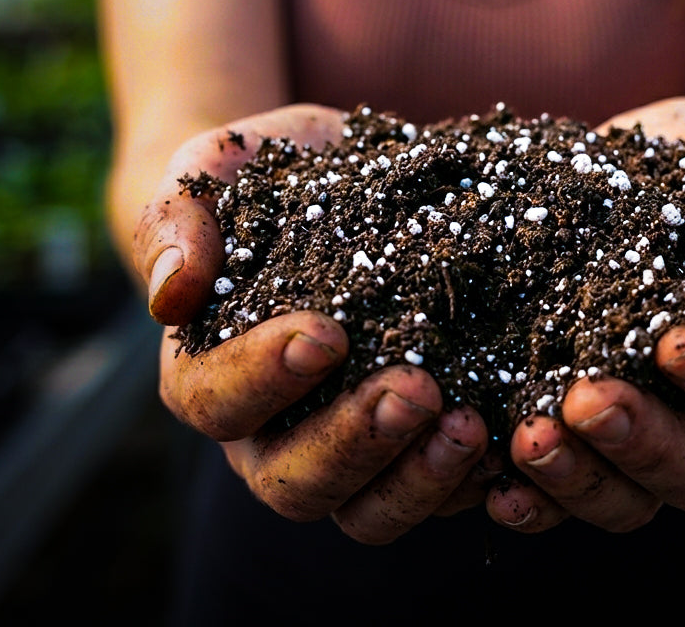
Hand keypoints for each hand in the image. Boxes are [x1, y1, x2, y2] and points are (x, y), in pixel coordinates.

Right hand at [134, 104, 490, 540]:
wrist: (330, 174)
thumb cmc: (260, 178)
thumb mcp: (213, 175)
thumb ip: (178, 222)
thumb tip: (174, 293)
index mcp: (210, 372)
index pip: (217, 401)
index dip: (263, 379)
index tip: (325, 333)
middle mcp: (271, 430)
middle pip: (294, 480)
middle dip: (356, 442)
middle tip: (417, 388)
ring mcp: (343, 445)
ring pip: (366, 509)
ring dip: (419, 478)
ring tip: (470, 422)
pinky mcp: (409, 443)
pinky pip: (434, 492)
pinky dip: (471, 480)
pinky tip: (510, 437)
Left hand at [486, 97, 684, 531]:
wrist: (648, 159)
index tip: (677, 345)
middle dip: (642, 445)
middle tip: (585, 403)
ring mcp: (642, 424)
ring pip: (629, 495)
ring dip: (578, 479)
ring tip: (527, 440)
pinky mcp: (573, 419)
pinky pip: (561, 486)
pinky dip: (530, 495)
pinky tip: (492, 483)